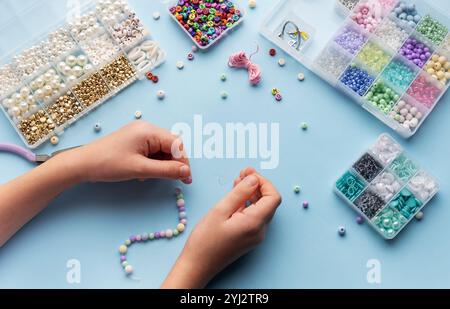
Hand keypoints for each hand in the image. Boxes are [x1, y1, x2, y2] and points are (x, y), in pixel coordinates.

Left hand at [59, 121, 191, 183]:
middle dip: (173, 163)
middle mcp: (146, 128)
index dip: (183, 161)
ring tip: (150, 176)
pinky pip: (152, 150)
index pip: (176, 144)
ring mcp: (139, 133)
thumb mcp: (140, 169)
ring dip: (162, 164)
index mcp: (148, 130)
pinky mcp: (134, 140)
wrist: (82, 164)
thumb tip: (186, 172)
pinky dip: (152, 162)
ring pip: (161, 149)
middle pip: (170, 145)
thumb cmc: (108, 164)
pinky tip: (144, 172)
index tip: (186, 178)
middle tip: (174, 179)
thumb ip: (166, 170)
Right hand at [162, 168, 281, 288]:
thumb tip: (254, 179)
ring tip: (237, 180)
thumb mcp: (220, 210)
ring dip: (252, 193)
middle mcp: (260, 231)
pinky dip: (248, 203)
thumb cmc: (205, 240)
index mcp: (255, 223)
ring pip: (261, 208)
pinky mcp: (249, 238)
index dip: (264, 182)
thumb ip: (240, 193)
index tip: (249, 174)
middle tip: (242, 172)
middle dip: (258, 185)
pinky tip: (235, 196)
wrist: (198, 265)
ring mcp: (255, 236)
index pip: (273, 197)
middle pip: (269, 202)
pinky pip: (254, 216)